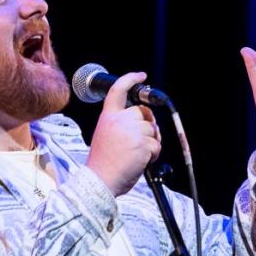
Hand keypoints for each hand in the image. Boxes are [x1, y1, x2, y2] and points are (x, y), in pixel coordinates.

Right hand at [86, 72, 161, 195]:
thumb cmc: (102, 163)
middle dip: (148, 125)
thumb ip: (119, 124)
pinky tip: (141, 161)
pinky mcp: (142, 144)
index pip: (118, 90)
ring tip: (138, 155)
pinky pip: (156, 145)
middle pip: (144, 112)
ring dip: (151, 142)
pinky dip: (153, 154)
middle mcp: (119, 121)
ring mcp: (132, 132)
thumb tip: (141, 122)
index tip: (141, 75)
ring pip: (152, 129)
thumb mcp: (105, 135)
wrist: (99, 181)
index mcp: (108, 117)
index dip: (130, 79)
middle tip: (142, 141)